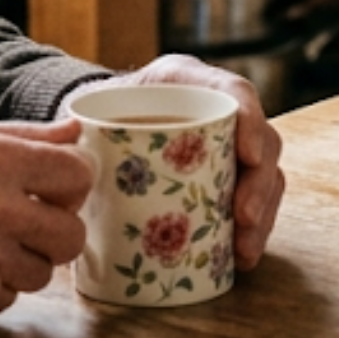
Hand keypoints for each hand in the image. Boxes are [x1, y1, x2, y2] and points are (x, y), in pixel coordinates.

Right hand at [0, 119, 92, 321]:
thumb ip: (20, 135)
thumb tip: (72, 130)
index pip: (78, 174)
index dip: (69, 185)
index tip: (52, 190)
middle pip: (71, 234)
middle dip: (53, 231)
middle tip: (25, 225)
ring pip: (41, 273)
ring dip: (20, 263)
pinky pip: (6, 299)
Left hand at [68, 55, 286, 268]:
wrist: (92, 123)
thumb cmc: (94, 114)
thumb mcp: (92, 109)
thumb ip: (84, 130)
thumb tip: (72, 160)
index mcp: (186, 81)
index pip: (235, 93)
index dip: (250, 121)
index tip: (248, 156)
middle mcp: (216, 110)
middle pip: (261, 140)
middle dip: (259, 183)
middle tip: (242, 218)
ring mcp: (227, 145)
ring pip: (266, 174)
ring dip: (262, 213)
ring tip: (245, 251)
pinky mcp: (225, 178)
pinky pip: (254, 199)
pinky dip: (253, 228)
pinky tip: (242, 256)